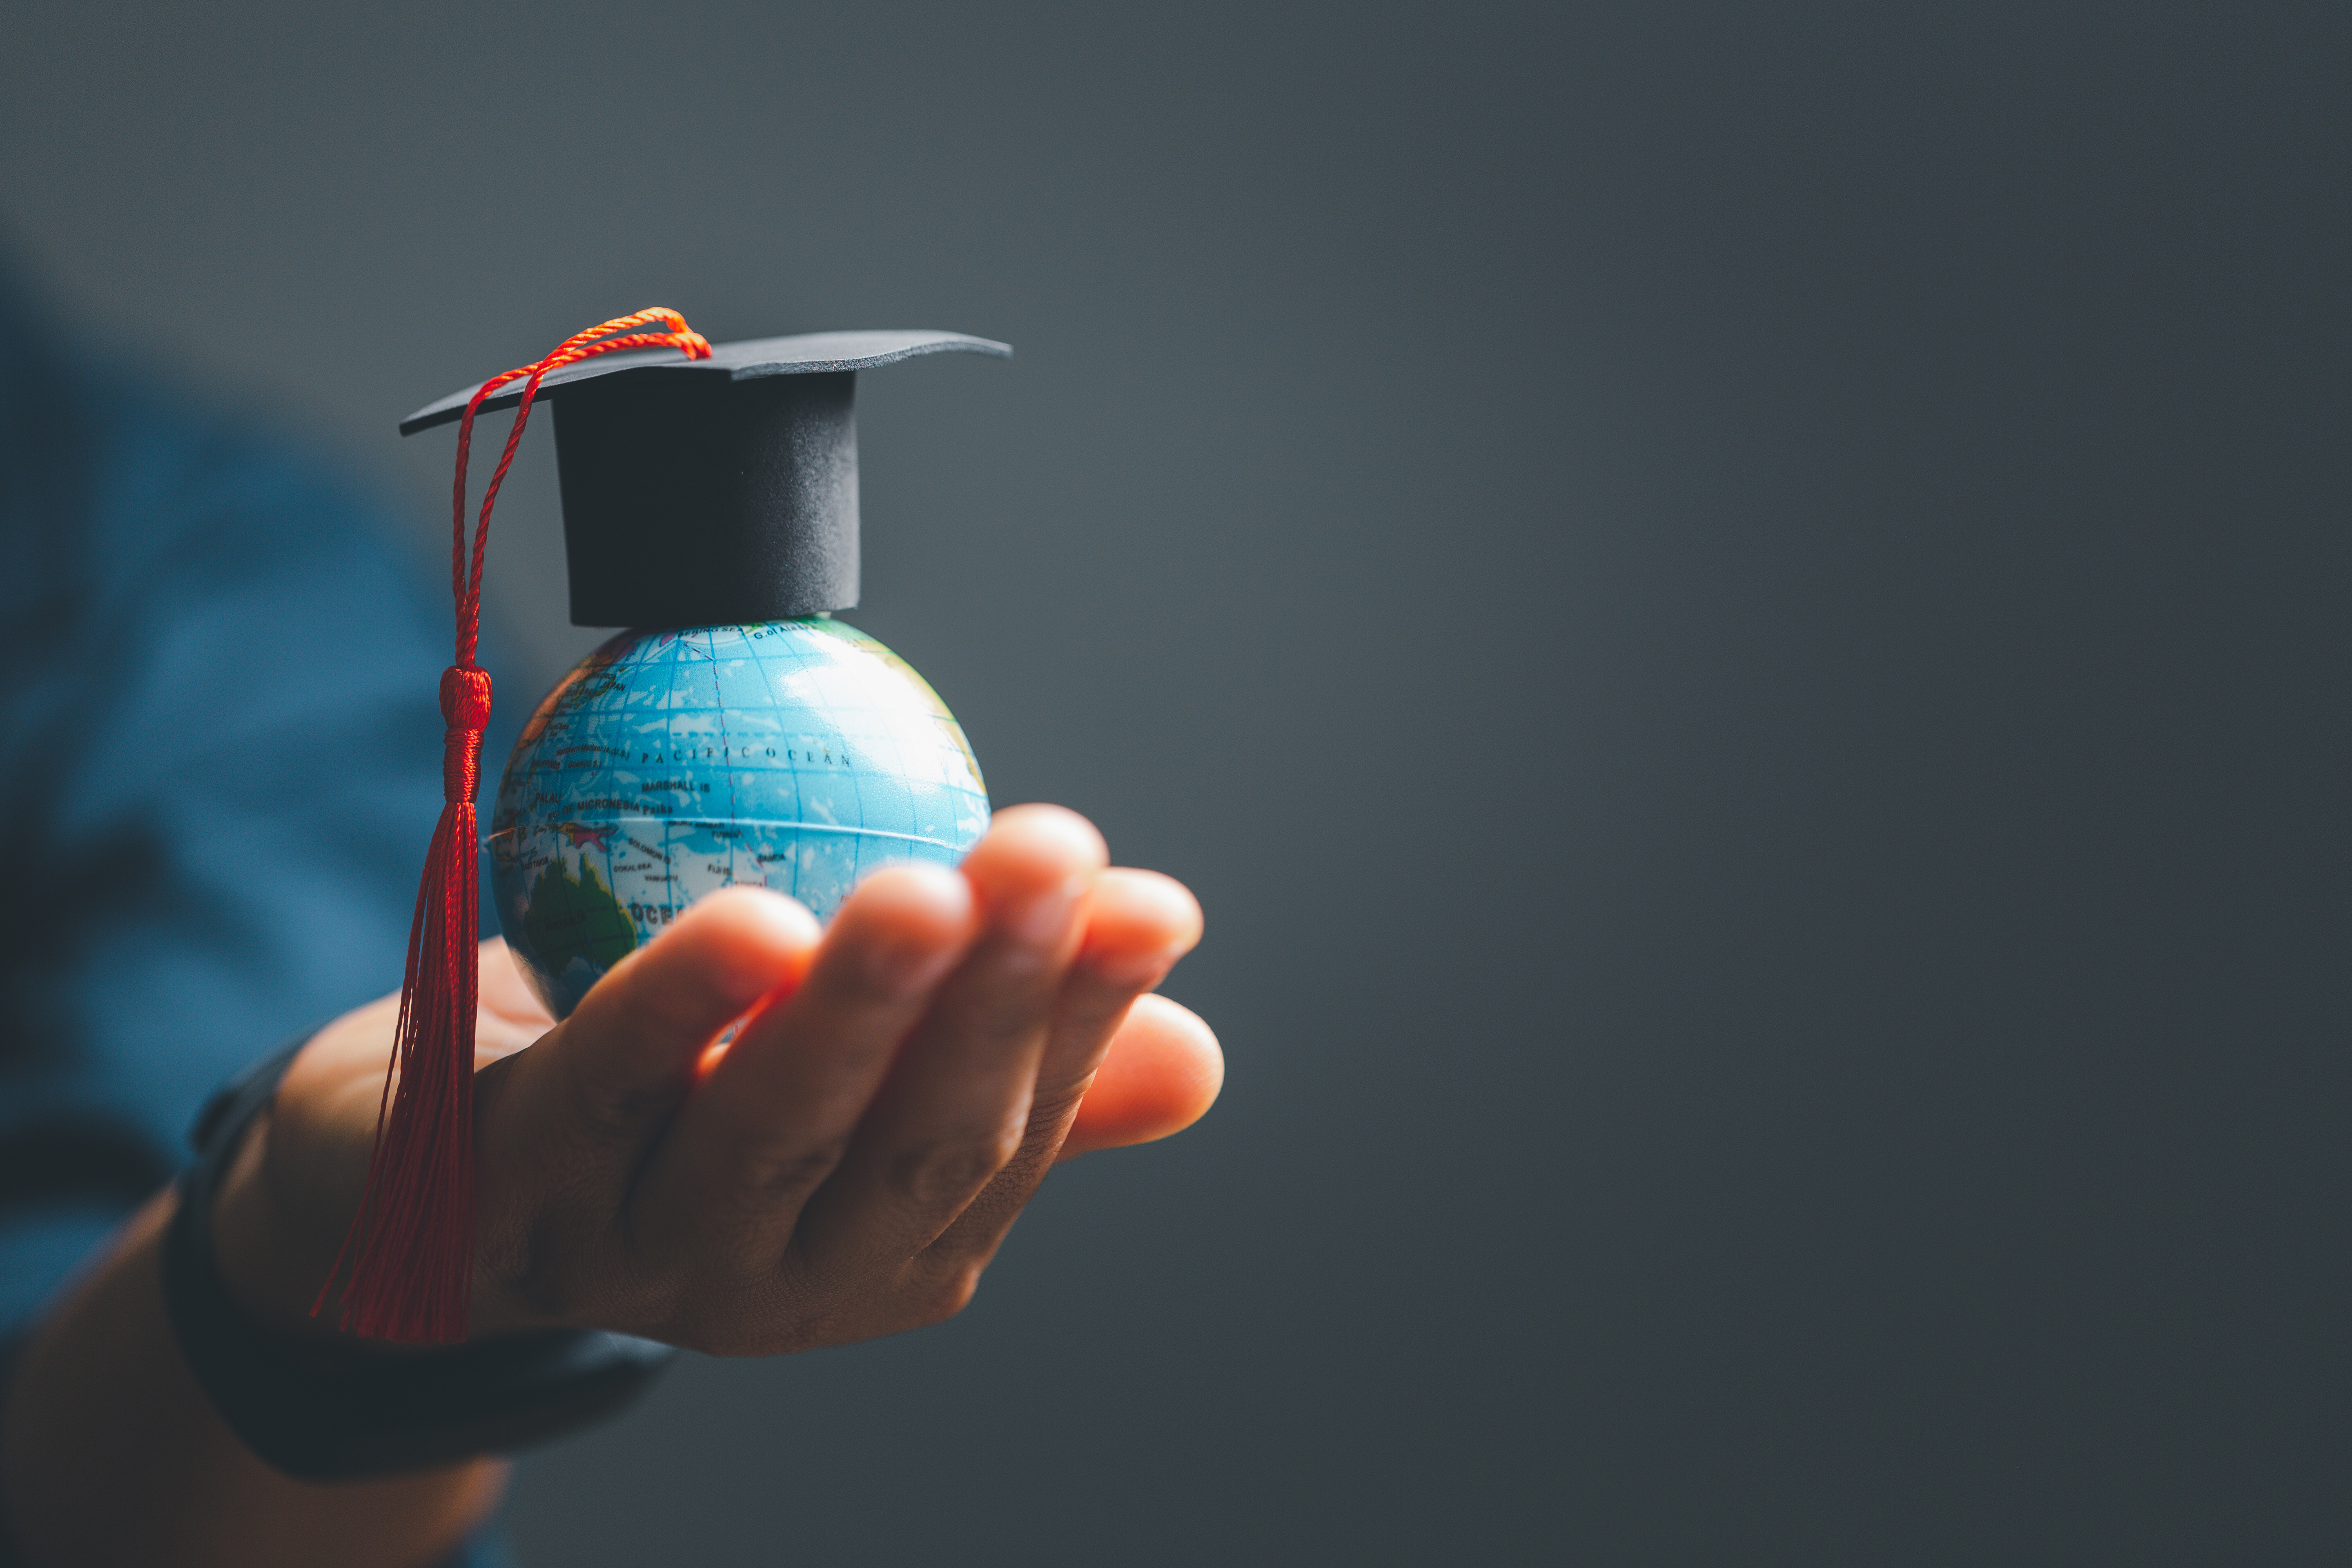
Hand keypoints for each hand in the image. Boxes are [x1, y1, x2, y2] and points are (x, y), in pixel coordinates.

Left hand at [213, 805, 1221, 1350]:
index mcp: (881, 1253)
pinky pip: (597, 1090)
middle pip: (908, 1146)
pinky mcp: (496, 1200)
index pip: (1009, 1130)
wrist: (399, 1186)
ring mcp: (633, 1259)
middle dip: (995, 1003)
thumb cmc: (662, 1096)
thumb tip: (1196, 1054)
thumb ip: (991, 1064)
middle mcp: (774, 1283)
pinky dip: (672, 1007)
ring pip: (765, 1131)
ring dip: (854, 1011)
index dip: (1087, 1018)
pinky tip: (748, 921)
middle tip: (1056, 856)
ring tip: (924, 893)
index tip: (1149, 905)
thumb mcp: (839, 1073)